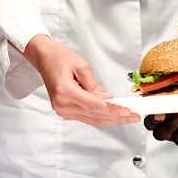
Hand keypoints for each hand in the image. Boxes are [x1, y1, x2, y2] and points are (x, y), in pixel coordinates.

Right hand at [24, 35, 140, 126]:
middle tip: (134, 116)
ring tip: (128, 117)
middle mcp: (62, 105)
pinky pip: (86, 117)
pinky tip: (113, 114)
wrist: (43, 57)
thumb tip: (107, 99)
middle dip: (117, 117)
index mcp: (65, 92)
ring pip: (92, 119)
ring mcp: (62, 110)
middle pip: (95, 116)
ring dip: (111, 119)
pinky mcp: (64, 111)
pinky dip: (101, 116)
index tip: (129, 111)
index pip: (95, 106)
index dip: (114, 110)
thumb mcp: (81, 66)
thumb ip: (94, 85)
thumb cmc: (58, 57)